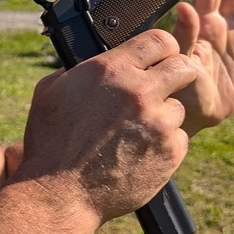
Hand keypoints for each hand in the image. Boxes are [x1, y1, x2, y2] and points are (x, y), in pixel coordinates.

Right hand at [17, 30, 196, 224]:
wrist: (60, 194)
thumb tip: (94, 60)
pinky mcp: (170, 152)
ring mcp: (158, 123)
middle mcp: (139, 91)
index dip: (161, 49)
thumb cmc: (50, 143)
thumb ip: (78, 69)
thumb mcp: (50, 91)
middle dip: (175, 75)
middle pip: (183, 67)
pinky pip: (179, 138)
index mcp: (111, 70)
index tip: (157, 58)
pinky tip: (138, 152)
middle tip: (161, 88)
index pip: (159, 40)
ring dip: (163, 115)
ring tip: (135, 131)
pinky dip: (164, 143)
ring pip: (179, 107)